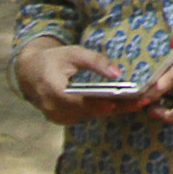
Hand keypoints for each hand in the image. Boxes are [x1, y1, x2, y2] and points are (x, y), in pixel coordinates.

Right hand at [13, 39, 153, 123]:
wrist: (30, 73)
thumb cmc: (54, 60)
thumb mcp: (74, 53)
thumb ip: (96, 61)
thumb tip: (118, 73)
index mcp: (54, 90)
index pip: (80, 101)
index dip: (101, 102)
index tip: (122, 100)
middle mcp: (54, 109)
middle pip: (91, 111)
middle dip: (117, 106)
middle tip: (142, 100)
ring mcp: (58, 117)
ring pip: (91, 116)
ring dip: (113, 110)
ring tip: (138, 102)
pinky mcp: (63, 120)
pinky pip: (86, 117)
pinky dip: (102, 110)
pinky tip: (121, 104)